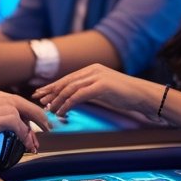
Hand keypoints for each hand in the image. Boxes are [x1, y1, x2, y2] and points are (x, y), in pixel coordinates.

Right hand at [0, 91, 48, 161]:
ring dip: (34, 132)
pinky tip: (28, 148)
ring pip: (28, 117)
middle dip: (40, 118)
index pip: (17, 103)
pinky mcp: (4, 117)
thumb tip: (6, 135)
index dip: (29, 113)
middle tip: (49, 128)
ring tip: (37, 144)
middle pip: (28, 106)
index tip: (37, 124)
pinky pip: (23, 129)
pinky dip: (27, 139)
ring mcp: (1, 105)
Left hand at [33, 63, 158, 118]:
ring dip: (57, 99)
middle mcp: (93, 70)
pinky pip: (79, 95)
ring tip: (49, 109)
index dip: (53, 86)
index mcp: (93, 69)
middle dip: (50, 91)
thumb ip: (90, 91)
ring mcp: (98, 76)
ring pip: (70, 88)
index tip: (42, 93)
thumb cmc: (125, 96)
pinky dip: (68, 104)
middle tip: (38, 99)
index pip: (68, 78)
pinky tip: (62, 111)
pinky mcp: (102, 85)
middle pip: (66, 81)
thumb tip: (75, 99)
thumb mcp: (104, 91)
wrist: (143, 95)